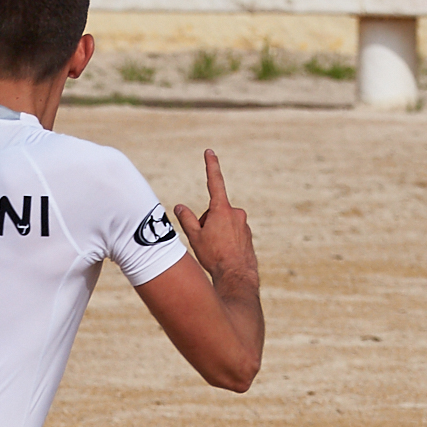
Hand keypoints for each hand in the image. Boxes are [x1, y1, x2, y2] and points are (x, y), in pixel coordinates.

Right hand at [173, 150, 258, 290]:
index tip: (209, 152)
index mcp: (221, 209)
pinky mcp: (247, 233)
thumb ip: (187, 219)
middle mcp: (235, 212)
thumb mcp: (194, 237)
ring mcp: (243, 223)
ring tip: (215, 249)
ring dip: (215, 231)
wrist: (236, 274)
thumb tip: (178, 207)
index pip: (214, 182)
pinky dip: (225, 239)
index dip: (211, 166)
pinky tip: (224, 253)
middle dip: (206, 222)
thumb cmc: (214, 255)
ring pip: (222, 222)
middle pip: (214, 211)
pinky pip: (231, 231)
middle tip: (205, 240)